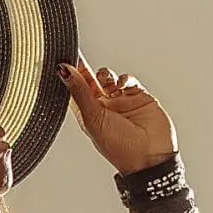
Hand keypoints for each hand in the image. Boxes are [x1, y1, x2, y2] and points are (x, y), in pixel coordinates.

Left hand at [59, 55, 179, 177]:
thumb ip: (79, 92)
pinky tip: (123, 84)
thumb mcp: (93, 118)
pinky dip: (125, 78)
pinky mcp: (139, 97)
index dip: (69, 75)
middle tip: (78, 54)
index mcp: (88, 114)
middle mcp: (103, 107)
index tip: (62, 59)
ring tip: (107, 80)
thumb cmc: (120, 147)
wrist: (150, 157)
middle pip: (90, 80)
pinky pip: (129, 80)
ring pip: (109, 77)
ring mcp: (121, 101)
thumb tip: (64, 71)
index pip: (75, 90)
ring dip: (106, 74)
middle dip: (84, 68)